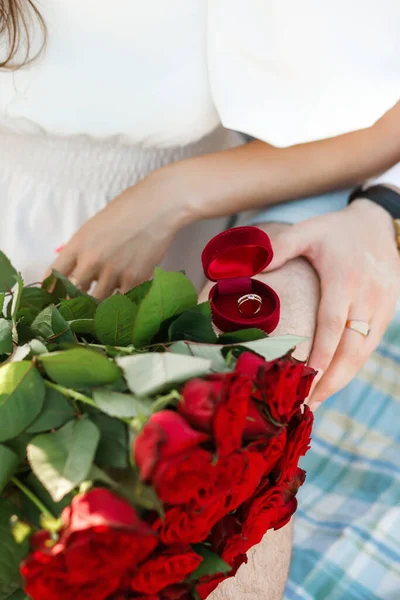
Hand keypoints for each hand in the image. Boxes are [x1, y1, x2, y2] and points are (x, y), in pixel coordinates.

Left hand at [47, 166, 191, 298]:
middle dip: (75, 302)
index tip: (57, 296)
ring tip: (104, 304)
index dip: (53, 290)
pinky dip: (122, 301)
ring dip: (100, 304)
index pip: (54, 276)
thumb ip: (82, 250)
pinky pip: (122, 300)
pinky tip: (125, 298)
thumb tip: (76, 273)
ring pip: (98, 302)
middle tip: (80, 306)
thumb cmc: (126, 210)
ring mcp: (113, 272)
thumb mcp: (94, 227)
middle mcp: (91, 261)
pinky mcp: (135, 280)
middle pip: (73, 295)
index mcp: (77, 245)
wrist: (157, 207)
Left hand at [265, 200, 399, 407]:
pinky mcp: (388, 312)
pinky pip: (371, 346)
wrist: (379, 224)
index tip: (307, 381)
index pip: (334, 325)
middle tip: (307, 404)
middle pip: (352, 348)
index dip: (322, 356)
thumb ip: (278, 248)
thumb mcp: (307, 231)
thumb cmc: (336, 231)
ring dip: (342, 379)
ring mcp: (382, 307)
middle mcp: (367, 297)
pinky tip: (335, 380)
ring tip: (317, 401)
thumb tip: (247, 267)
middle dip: (331, 381)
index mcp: (346, 280)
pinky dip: (353, 367)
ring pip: (364, 353)